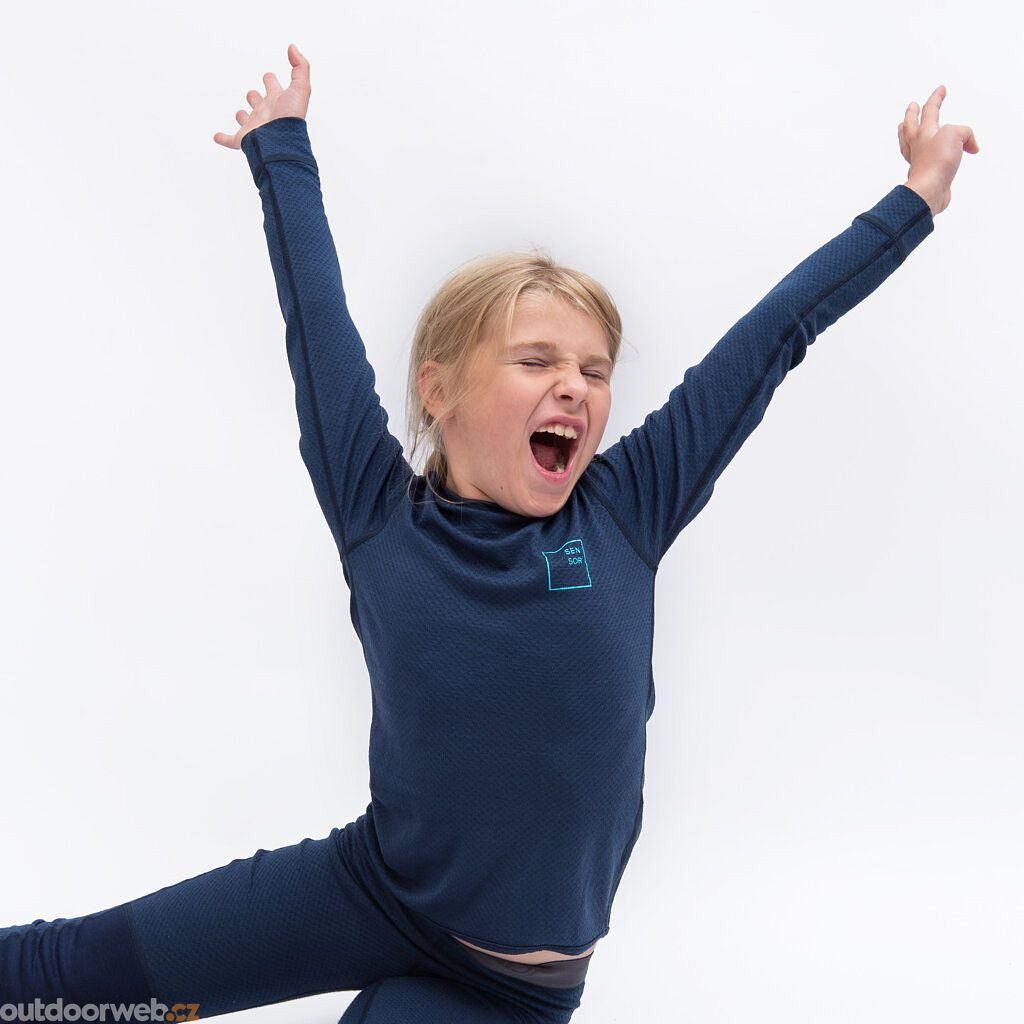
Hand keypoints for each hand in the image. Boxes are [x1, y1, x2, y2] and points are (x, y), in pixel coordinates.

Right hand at [213, 43, 310, 148]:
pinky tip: (216, 136)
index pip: (273, 87)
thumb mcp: (300, 88)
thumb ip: (300, 67)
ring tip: (241, 114)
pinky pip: (231, 140)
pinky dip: (223, 138)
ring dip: (242, 117)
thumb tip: (293, 48)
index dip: (271, 80)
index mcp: (278, 101)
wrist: (280, 142)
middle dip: (255, 97)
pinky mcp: (244, 139)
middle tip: (254, 95)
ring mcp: (255, 127)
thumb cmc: (290, 117)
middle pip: (258, 102)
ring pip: (246, 120)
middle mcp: (266, 113)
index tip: (269, 76)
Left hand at [898, 85, 978, 216]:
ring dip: (907, 133)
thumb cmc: (936, 162)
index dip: (936, 98)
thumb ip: (964, 133)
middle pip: (910, 126)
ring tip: (905, 128)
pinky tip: (923, 157)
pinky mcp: (923, 174)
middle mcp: (918, 145)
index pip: (930, 110)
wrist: (929, 189)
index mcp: (924, 132)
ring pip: (908, 143)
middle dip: (911, 113)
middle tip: (912, 105)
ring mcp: (918, 160)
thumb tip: (970, 147)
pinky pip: (919, 160)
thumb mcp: (954, 134)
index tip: (941, 89)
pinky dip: (920, 155)